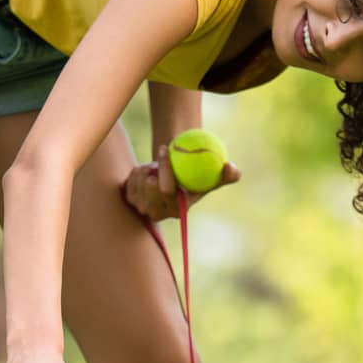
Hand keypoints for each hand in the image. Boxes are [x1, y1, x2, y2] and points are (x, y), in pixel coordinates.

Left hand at [119, 142, 241, 221]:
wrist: (176, 179)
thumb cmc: (198, 176)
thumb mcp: (215, 175)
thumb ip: (229, 174)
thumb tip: (232, 168)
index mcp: (177, 210)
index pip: (166, 189)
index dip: (164, 169)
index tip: (164, 149)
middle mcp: (158, 214)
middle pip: (149, 186)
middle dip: (155, 167)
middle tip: (162, 153)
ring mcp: (142, 208)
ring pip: (139, 178)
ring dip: (149, 167)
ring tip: (160, 169)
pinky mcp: (131, 199)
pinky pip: (131, 177)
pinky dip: (139, 170)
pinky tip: (149, 173)